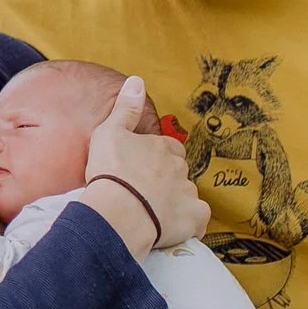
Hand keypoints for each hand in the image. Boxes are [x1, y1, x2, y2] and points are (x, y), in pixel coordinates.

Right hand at [84, 78, 208, 251]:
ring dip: (175, 201)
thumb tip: (138, 80)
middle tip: (144, 190)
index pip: (168, 148)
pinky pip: (198, 220)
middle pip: (178, 171)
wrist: (118, 211)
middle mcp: (180, 168)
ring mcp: (189, 193)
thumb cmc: (111, 171)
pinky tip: (174, 228)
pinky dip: (189, 224)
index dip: (156, 157)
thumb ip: (126, 108)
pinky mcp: (194, 218)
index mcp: (162, 147)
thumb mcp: (109, 132)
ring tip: (152, 212)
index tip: (142, 167)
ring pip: (186, 195)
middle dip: (167, 179)